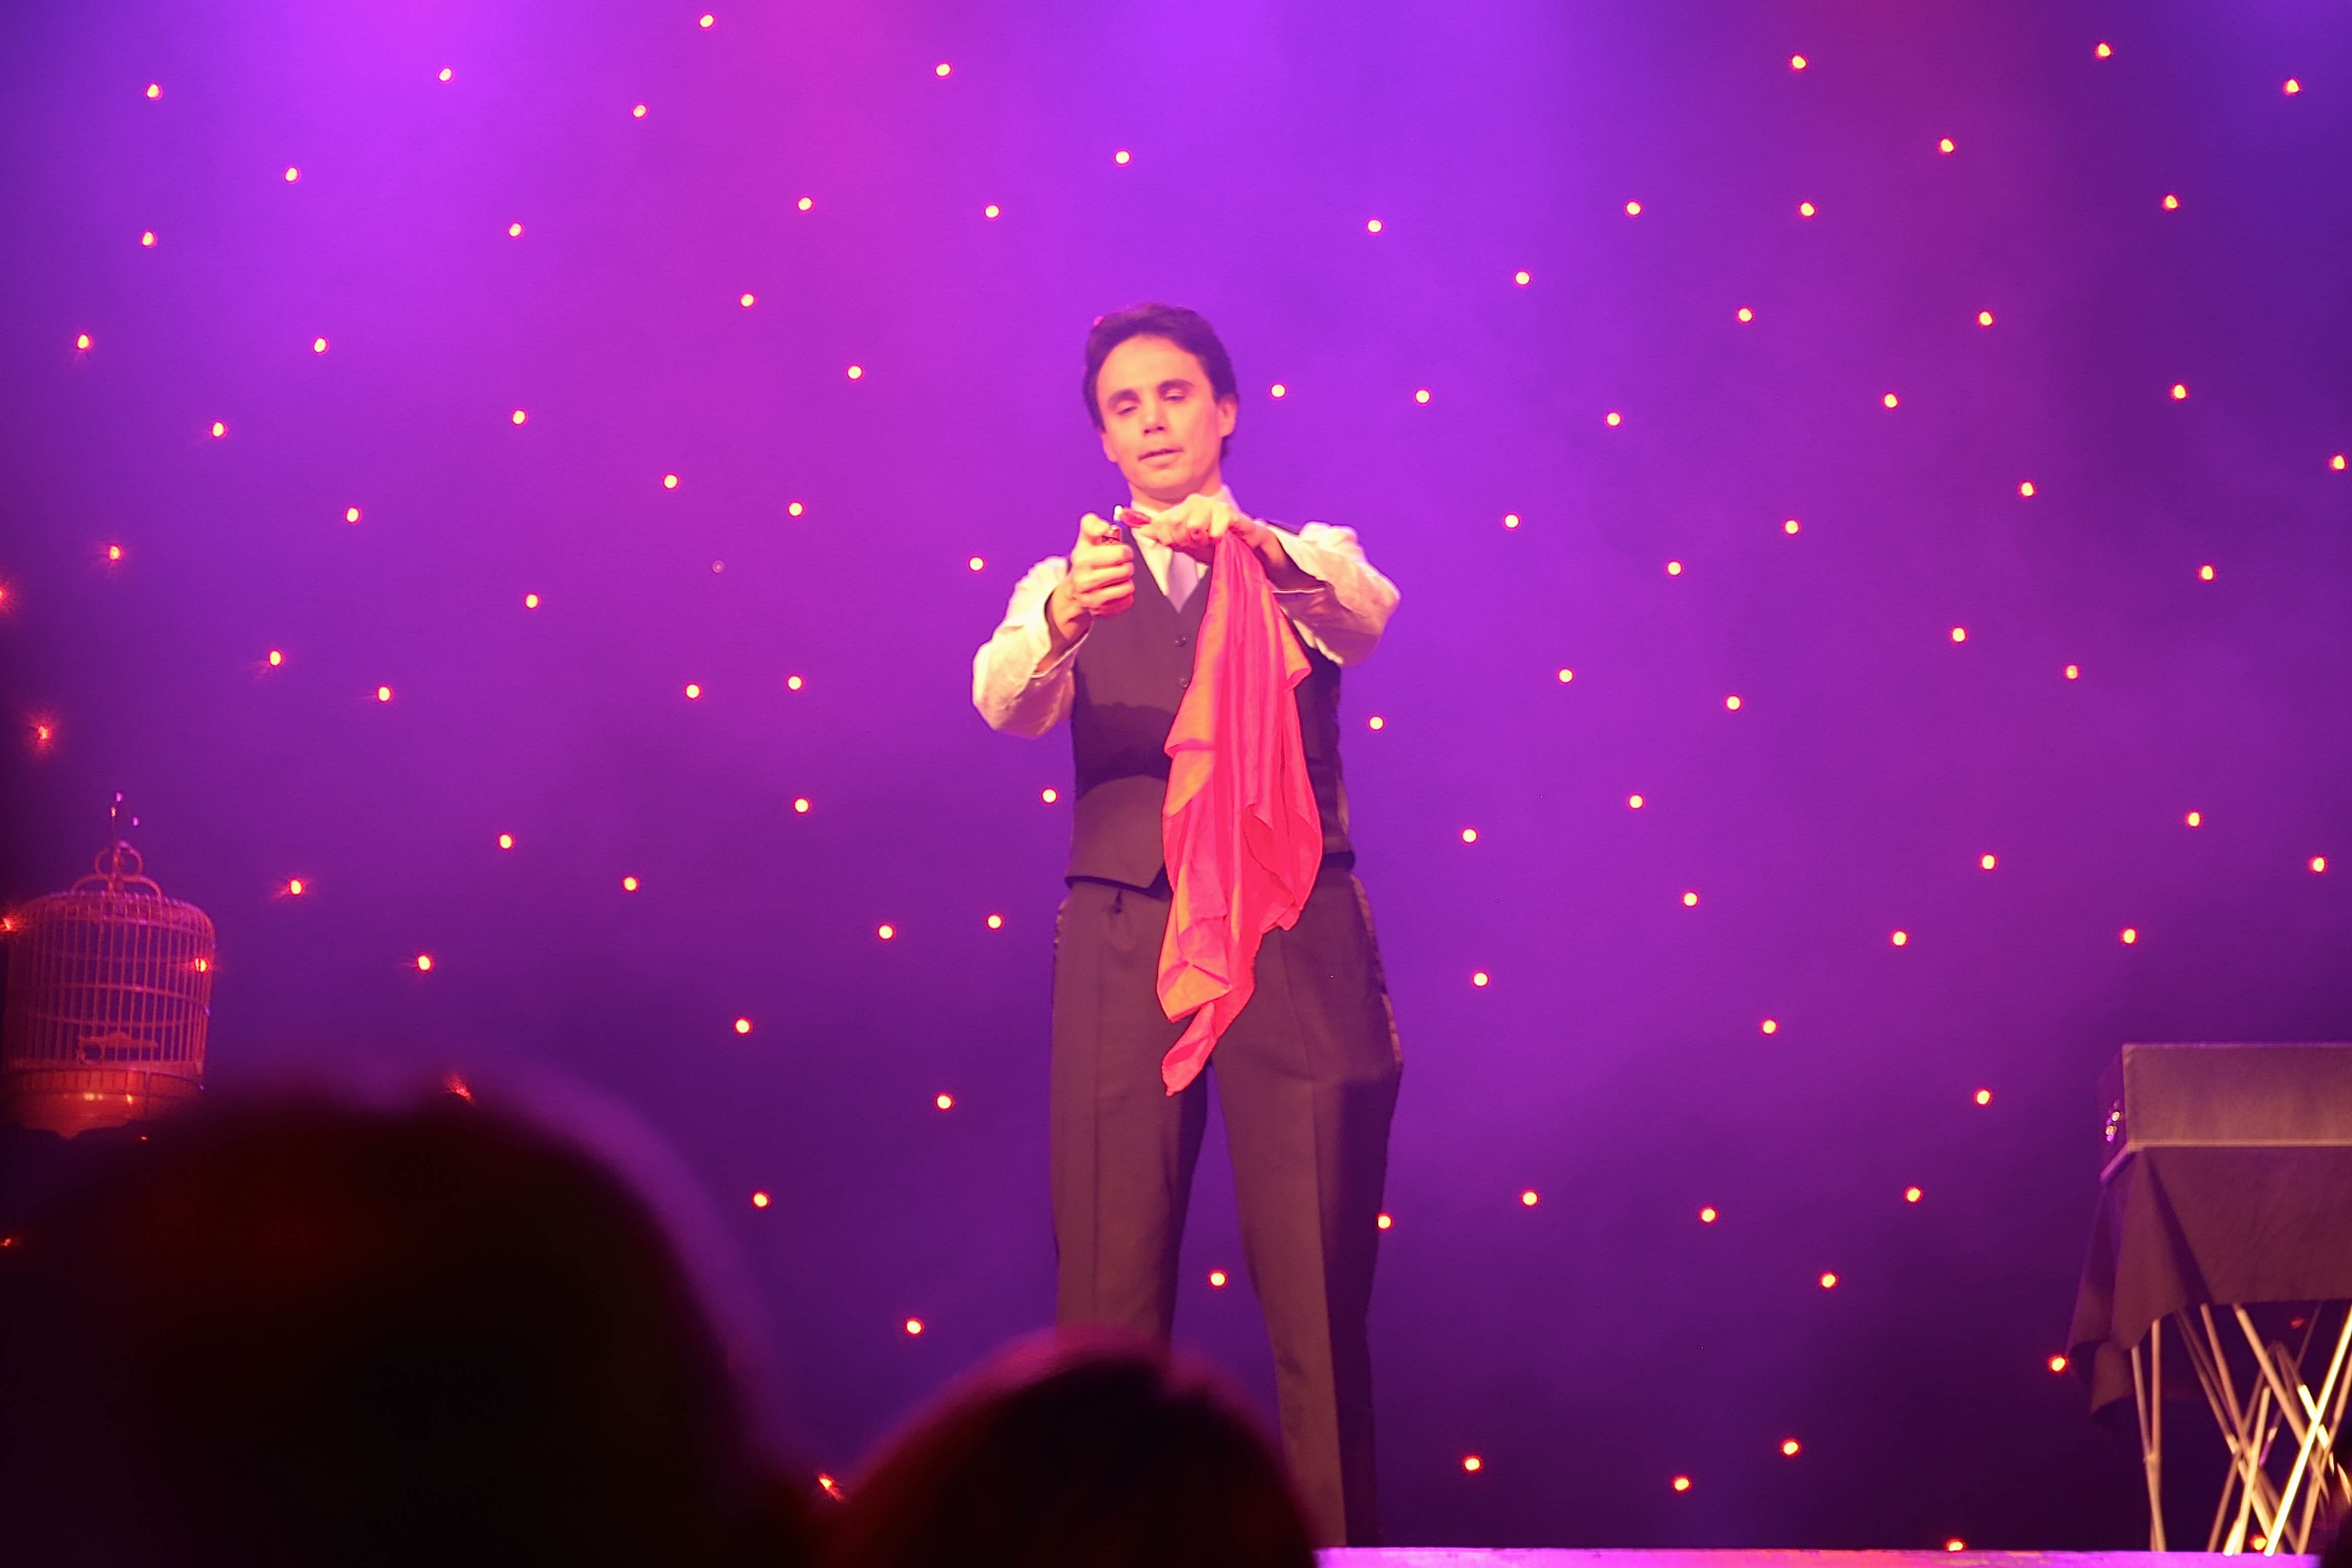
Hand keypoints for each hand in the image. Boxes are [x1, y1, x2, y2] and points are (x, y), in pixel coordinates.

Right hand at [1046, 513, 1135, 650]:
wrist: (1075, 591)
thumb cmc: (1085, 561)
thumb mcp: (1085, 540)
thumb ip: (1091, 524)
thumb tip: (1104, 527)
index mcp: (1082, 560)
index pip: (1120, 554)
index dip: (1125, 551)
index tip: (1121, 552)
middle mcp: (1085, 582)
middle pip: (1126, 571)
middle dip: (1126, 566)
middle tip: (1118, 566)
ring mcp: (1093, 600)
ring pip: (1128, 587)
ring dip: (1125, 580)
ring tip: (1115, 578)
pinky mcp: (1103, 612)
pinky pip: (1127, 601)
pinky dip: (1124, 595)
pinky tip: (1114, 590)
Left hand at [1123, 493, 1267, 563]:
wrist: (1241, 547)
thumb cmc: (1212, 544)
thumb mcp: (1183, 544)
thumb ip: (1162, 535)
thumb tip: (1141, 529)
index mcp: (1181, 509)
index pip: (1160, 523)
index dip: (1169, 539)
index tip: (1182, 544)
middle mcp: (1194, 502)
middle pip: (1174, 524)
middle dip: (1186, 541)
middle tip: (1199, 543)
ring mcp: (1211, 504)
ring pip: (1194, 526)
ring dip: (1203, 541)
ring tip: (1211, 541)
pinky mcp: (1228, 511)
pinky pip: (1214, 530)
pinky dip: (1217, 540)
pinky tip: (1223, 538)